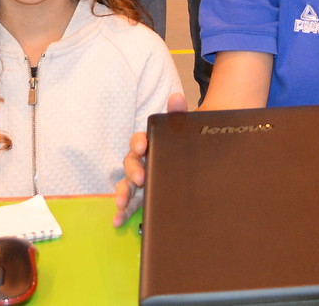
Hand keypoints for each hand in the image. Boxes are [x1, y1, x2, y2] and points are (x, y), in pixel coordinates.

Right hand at [112, 91, 187, 227]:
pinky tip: (118, 220)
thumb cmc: (188, 141)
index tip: (143, 146)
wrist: (200, 155)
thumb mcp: (185, 129)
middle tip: (140, 178)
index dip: (139, 142)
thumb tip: (176, 98)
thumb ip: (179, 114)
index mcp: (150, 142)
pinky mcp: (146, 195)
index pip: (140, 140)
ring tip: (121, 204)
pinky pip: (133, 202)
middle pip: (131, 164)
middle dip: (132, 171)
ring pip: (128, 184)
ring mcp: (143, 178)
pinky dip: (125, 211)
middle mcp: (143, 160)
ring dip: (123, 193)